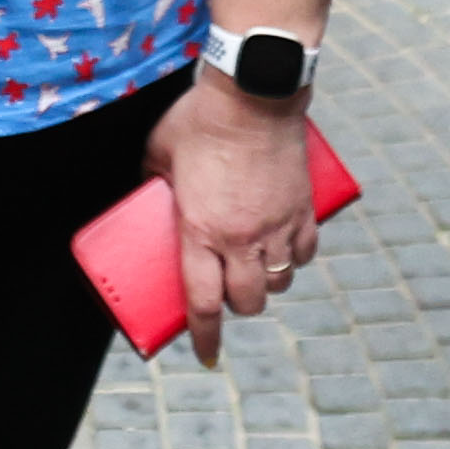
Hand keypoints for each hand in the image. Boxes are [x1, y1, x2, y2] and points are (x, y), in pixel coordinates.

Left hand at [146, 71, 321, 367]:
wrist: (254, 93)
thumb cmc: (200, 120)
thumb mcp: (158, 152)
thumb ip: (151, 179)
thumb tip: (144, 192)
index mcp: (201, 232)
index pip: (203, 304)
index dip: (204, 337)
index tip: (207, 356)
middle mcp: (242, 238)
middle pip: (247, 301)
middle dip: (237, 308)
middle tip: (227, 295)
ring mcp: (277, 224)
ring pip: (279, 281)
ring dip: (267, 285)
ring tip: (255, 271)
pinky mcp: (302, 207)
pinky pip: (305, 251)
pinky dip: (295, 259)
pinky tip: (285, 253)